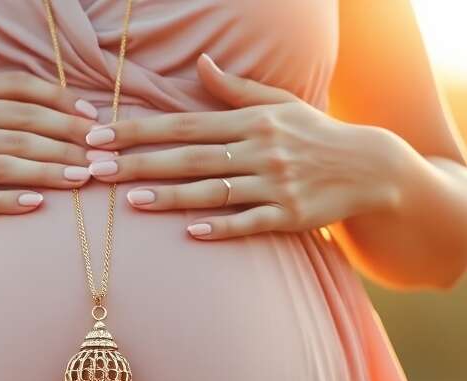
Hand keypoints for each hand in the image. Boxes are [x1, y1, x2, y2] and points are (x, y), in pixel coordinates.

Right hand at [0, 72, 99, 217]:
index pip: (22, 90)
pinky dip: (11, 201)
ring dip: (52, 171)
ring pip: (9, 162)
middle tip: (103, 153)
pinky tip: (39, 205)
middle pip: (24, 127)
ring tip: (85, 178)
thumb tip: (59, 104)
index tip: (93, 119)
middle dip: (70, 140)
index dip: (62, 102)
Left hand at [82, 53, 400, 239]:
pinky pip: (249, 222)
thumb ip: (235, 89)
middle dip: (140, 162)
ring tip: (130, 199)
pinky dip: (221, 226)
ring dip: (170, 195)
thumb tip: (201, 63)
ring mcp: (273, 184)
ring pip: (212, 190)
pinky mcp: (289, 215)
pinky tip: (190, 232)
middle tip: (97, 169)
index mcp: (249, 121)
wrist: (370, 167)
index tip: (100, 135)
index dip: (139, 130)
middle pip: (188, 157)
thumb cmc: (315, 134)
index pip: (182, 125)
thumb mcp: (279, 103)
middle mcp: (258, 150)